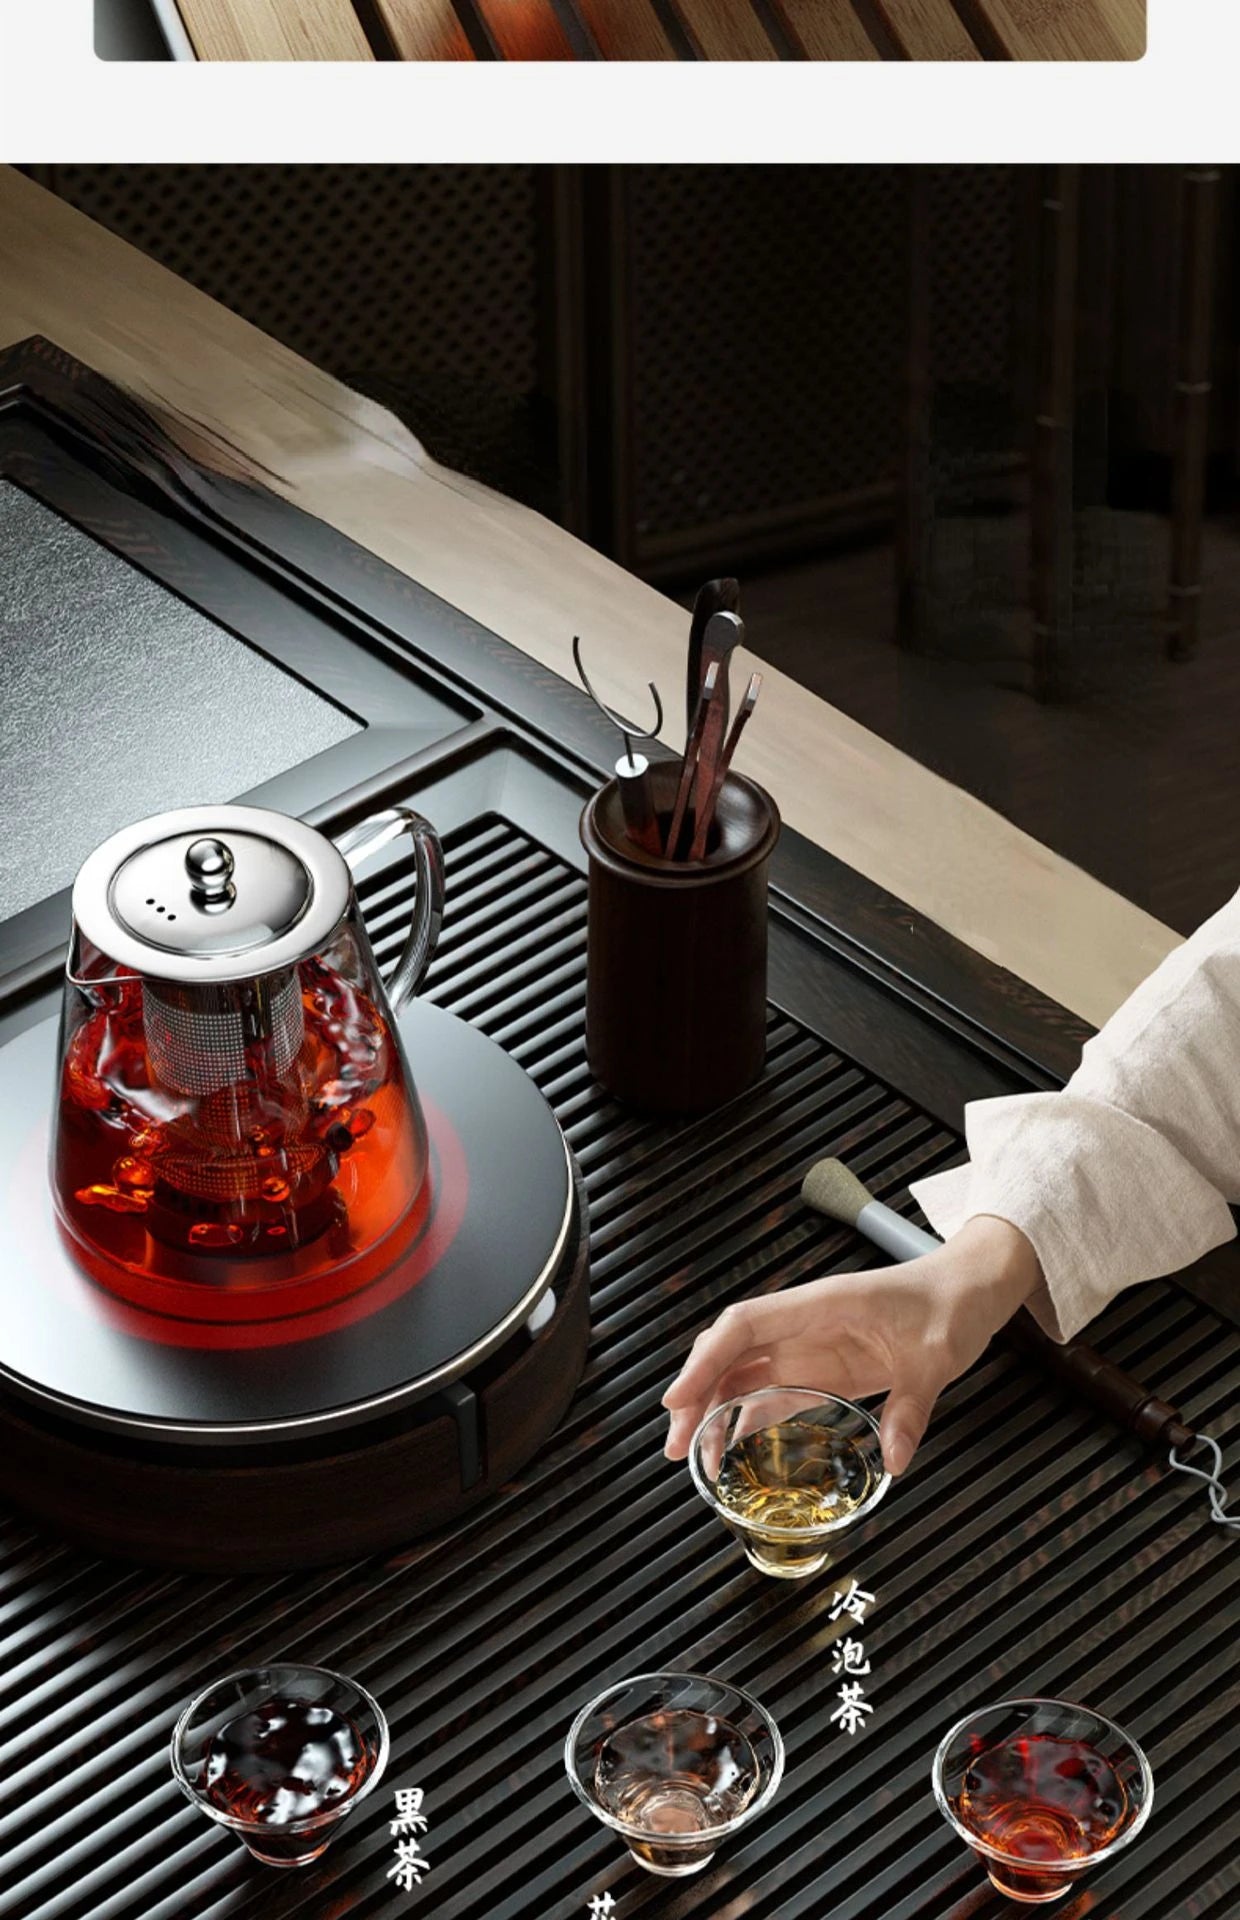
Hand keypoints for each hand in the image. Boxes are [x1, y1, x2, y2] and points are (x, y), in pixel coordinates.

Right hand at [662, 1215, 1041, 1476]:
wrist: (967, 1289)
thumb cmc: (948, 1303)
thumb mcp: (937, 1356)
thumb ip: (912, 1407)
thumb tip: (894, 1458)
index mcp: (820, 1305)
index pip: (744, 1326)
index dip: (705, 1360)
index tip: (679, 1398)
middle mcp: (803, 1325)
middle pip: (729, 1352)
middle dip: (694, 1393)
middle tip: (677, 1444)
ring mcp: (809, 1347)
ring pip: (741, 1374)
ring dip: (711, 1409)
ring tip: (693, 1455)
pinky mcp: (821, 1369)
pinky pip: (771, 1392)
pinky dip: (743, 1417)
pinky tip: (727, 1444)